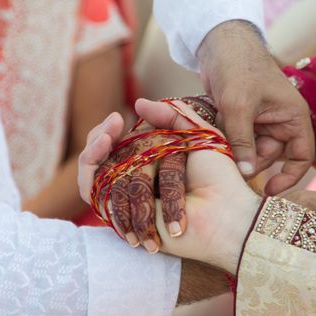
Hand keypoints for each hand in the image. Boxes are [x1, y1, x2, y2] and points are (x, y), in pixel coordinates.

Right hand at [79, 99, 260, 269]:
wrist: (226, 210)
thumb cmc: (219, 176)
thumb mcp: (198, 134)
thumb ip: (173, 115)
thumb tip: (137, 101)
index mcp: (152, 164)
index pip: (115, 145)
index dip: (107, 131)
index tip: (117, 118)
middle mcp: (136, 181)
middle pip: (100, 157)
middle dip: (98, 138)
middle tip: (111, 124)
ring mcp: (128, 198)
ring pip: (94, 171)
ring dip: (93, 151)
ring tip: (106, 138)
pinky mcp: (121, 214)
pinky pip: (93, 191)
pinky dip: (90, 169)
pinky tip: (103, 148)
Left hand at [197, 20, 313, 193]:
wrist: (218, 44)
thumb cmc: (237, 68)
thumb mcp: (239, 107)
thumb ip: (242, 141)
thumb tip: (247, 174)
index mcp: (293, 117)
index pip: (301, 156)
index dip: (290, 177)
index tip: (269, 190)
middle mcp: (280, 122)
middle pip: (269, 157)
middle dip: (248, 160)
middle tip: (225, 161)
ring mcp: (260, 121)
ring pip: (249, 150)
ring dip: (233, 149)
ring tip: (216, 139)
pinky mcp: (242, 120)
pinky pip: (236, 140)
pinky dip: (224, 140)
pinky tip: (212, 131)